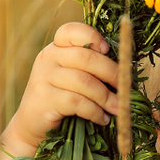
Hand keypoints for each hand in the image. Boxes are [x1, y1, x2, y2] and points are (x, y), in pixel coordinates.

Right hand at [3, 22, 119, 154]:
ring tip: (118, 108)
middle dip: (111, 73)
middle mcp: (48, 57)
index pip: (72, 31)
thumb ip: (91, 68)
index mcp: (57, 47)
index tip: (108, 50)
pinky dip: (94, 111)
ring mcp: (43, 77)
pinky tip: (102, 119)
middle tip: (126, 88)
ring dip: (106, 97)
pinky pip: (77, 102)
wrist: (33, 128)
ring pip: (83, 81)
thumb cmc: (62, 101)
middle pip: (86, 57)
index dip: (92, 36)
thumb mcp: (74, 78)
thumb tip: (126, 70)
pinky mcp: (44, 99)